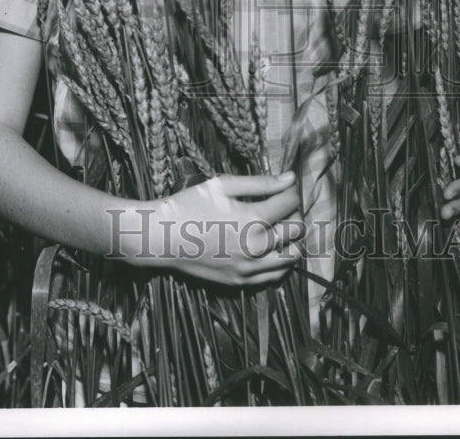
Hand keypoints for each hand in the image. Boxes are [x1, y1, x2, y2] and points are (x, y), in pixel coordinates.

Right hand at [121, 172, 304, 286]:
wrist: (162, 237)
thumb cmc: (190, 204)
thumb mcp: (224, 185)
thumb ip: (262, 182)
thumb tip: (292, 178)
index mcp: (253, 219)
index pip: (291, 202)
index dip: (289, 190)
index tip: (282, 187)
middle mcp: (256, 247)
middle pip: (297, 228)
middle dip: (293, 212)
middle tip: (280, 204)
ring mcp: (249, 268)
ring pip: (293, 256)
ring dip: (291, 238)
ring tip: (277, 226)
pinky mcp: (241, 281)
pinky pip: (276, 275)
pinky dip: (279, 260)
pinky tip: (268, 247)